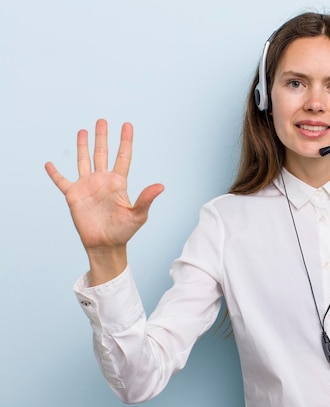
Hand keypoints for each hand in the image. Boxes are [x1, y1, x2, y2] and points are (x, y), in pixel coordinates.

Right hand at [45, 119, 163, 283]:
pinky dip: (55, 173)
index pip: (123, 156)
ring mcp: (87, 186)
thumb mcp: (138, 215)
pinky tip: (49, 163)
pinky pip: (62, 181)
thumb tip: (161, 186)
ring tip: (83, 131)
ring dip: (82, 146)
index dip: (125, 140)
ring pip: (84, 161)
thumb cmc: (124, 231)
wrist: (105, 245)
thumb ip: (146, 199)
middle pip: (102, 153)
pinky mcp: (73, 196)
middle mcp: (103, 180)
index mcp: (118, 182)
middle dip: (102, 137)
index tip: (127, 125)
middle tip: (102, 120)